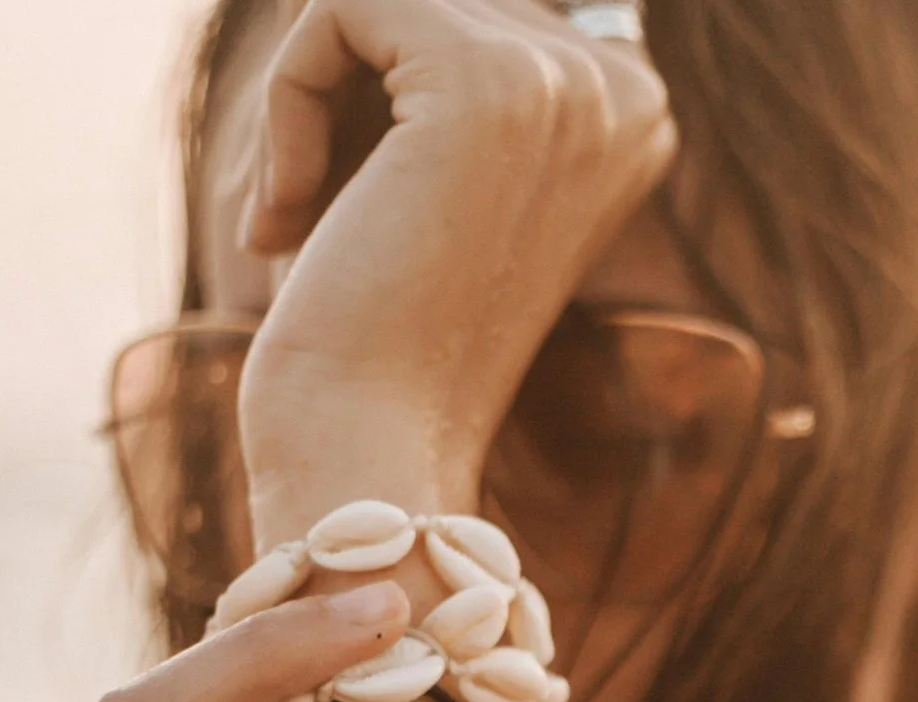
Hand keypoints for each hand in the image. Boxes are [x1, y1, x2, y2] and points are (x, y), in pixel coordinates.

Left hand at [234, 0, 675, 535]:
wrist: (377, 442)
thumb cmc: (386, 327)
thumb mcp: (439, 171)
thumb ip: (440, 68)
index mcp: (636, 109)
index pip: (470, 11)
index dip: (386, 97)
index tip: (368, 210)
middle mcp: (624, 86)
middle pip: (426, 0)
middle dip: (343, 93)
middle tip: (319, 218)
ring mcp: (567, 79)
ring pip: (375, 3)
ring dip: (307, 104)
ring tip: (297, 215)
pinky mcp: (483, 78)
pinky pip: (334, 11)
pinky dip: (281, 106)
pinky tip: (289, 211)